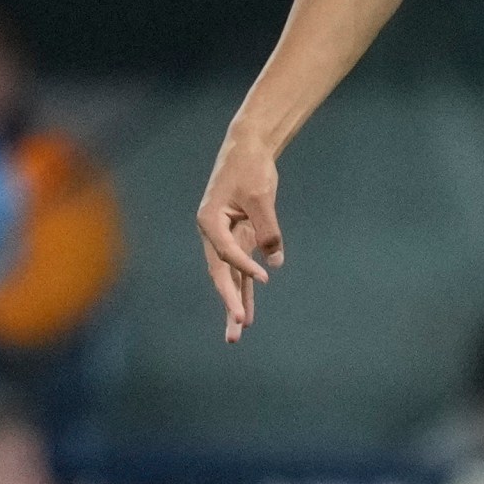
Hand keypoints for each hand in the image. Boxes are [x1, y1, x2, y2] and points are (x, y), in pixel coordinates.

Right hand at [196, 133, 283, 342]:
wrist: (249, 149)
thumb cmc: (250, 167)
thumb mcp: (260, 196)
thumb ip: (267, 228)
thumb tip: (274, 260)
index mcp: (209, 221)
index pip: (226, 251)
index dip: (244, 266)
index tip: (265, 276)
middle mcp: (213, 234)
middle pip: (221, 274)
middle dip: (229, 302)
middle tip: (236, 329)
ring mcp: (226, 239)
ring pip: (230, 277)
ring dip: (235, 304)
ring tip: (236, 334)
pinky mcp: (240, 240)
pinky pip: (242, 270)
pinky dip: (246, 289)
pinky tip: (248, 313)